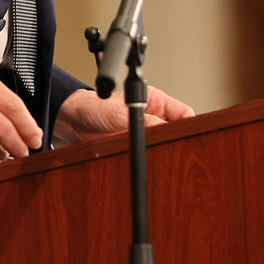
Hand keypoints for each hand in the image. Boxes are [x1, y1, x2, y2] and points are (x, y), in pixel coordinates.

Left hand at [52, 86, 193, 145]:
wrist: (71, 121)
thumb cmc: (93, 107)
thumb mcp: (120, 113)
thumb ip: (143, 121)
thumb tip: (164, 130)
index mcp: (154, 101)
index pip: (183, 113)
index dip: (190, 124)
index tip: (192, 136)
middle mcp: (153, 116)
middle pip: (177, 129)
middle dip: (178, 140)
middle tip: (176, 150)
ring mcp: (145, 131)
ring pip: (165, 142)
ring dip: (163, 149)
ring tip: (160, 156)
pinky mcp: (135, 145)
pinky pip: (149, 152)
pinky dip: (150, 157)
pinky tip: (149, 162)